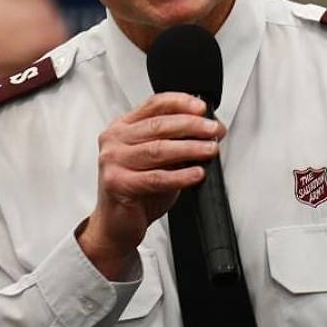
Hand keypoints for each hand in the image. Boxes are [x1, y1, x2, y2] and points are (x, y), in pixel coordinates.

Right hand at [77, 92, 223, 278]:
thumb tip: (212, 130)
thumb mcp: (159, 159)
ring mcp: (113, 161)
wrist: (116, 224)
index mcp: (123, 126)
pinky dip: (180, 176)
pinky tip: (197, 174)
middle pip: (159, 125)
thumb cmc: (138, 190)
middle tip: (213, 130)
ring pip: (159, 149)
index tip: (202, 108)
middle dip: (192, 126)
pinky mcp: (117, 183)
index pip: (154, 104)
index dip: (181, 102)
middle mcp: (115, 140)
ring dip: (190, 148)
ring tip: (210, 150)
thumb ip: (178, 141)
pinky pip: (155, 178)